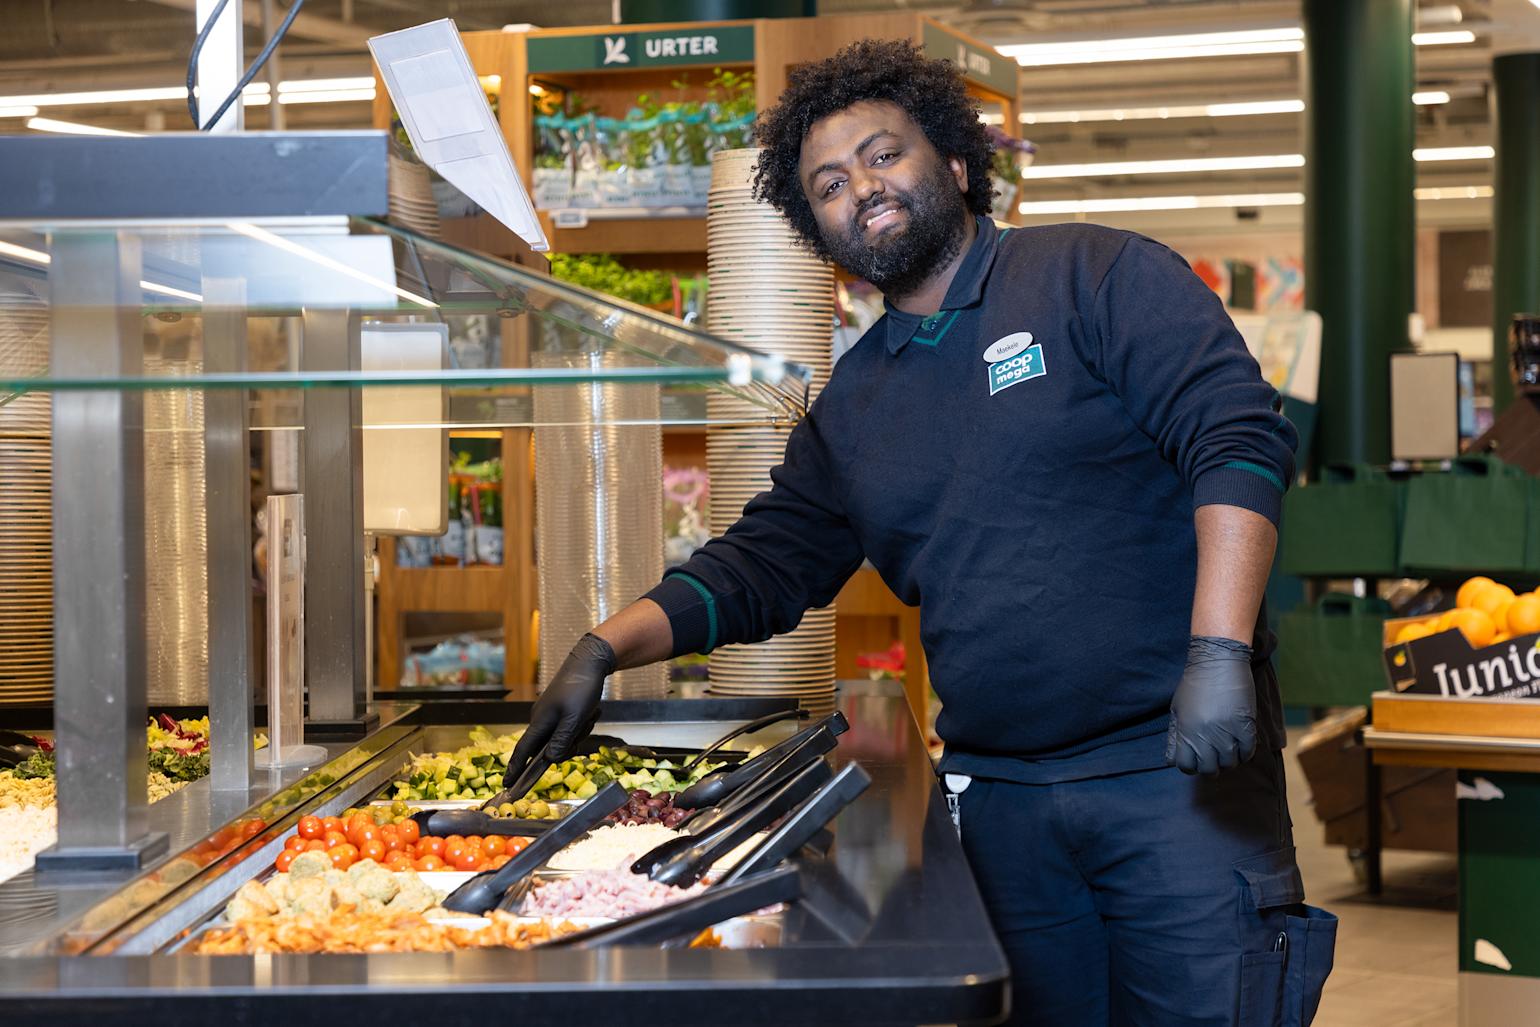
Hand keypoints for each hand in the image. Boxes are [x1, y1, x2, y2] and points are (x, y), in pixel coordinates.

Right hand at [505, 633, 615, 784]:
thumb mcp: (574, 719)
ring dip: (578, 731)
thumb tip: (550, 760)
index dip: (515, 769)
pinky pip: (569, 726)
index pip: (523, 751)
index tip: (508, 785)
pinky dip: (581, 723)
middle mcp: (540, 719)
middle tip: (582, 728)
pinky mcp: (560, 708)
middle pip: (549, 747)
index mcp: (539, 722)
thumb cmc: (580, 689)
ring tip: (588, 714)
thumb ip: (562, 741)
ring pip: (563, 737)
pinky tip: (591, 710)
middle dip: (568, 744)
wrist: (589, 662)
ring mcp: (550, 713)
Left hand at [1165, 635, 1257, 775]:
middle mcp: (1205, 736)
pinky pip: (1247, 752)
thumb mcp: (1177, 710)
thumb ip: (1175, 735)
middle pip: (1209, 769)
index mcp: (1185, 732)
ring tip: (1228, 750)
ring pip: (1229, 763)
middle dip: (1210, 766)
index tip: (1196, 760)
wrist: (1218, 662)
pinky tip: (1241, 745)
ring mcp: (1226, 732)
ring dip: (1228, 760)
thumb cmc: (1194, 684)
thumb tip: (1173, 759)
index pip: (1186, 766)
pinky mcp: (1245, 726)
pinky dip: (1244, 753)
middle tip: (1214, 757)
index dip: (1191, 766)